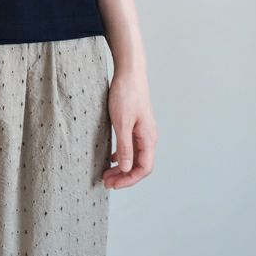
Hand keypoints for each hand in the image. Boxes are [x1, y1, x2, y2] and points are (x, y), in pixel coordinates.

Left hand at [103, 66, 158, 188]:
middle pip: (139, 165)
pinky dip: (122, 155)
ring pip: (134, 156)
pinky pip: (131, 146)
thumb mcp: (121, 122)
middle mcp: (149, 136)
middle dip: (124, 176)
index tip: (113, 184)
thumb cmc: (126, 93)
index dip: (129, 180)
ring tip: (106, 174)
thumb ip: (124, 147)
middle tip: (106, 182)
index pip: (143, 168)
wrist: (129, 71)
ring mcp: (143, 130)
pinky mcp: (136, 123)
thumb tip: (126, 169)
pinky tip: (111, 158)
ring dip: (122, 167)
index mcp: (148, 138)